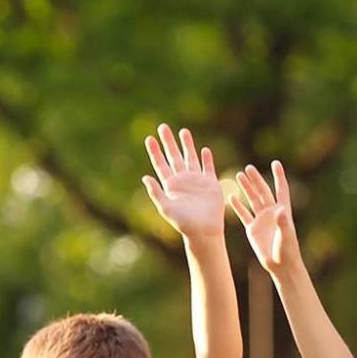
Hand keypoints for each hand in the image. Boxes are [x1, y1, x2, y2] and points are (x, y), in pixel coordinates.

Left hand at [142, 124, 225, 239]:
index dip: (155, 151)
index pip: (160, 163)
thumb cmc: (183, 223)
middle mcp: (182, 180)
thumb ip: (156, 192)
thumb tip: (145, 177)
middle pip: (174, 156)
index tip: (149, 138)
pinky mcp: (211, 183)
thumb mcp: (166, 207)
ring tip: (183, 131)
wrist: (203, 230)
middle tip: (163, 127)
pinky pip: (208, 168)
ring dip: (187, 145)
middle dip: (168, 142)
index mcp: (170, 185)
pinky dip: (207, 159)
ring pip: (190, 157)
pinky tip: (204, 150)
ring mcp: (197, 181)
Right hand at [229, 161, 304, 278]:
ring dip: (246, 189)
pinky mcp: (252, 229)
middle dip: (256, 180)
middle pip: (263, 192)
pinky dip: (238, 206)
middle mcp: (272, 212)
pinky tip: (231, 197)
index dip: (279, 176)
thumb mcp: (286, 235)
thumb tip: (281, 209)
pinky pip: (244, 215)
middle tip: (248, 168)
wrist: (280, 265)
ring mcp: (261, 220)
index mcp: (283, 210)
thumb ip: (283, 222)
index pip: (281, 189)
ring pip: (252, 200)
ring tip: (239, 176)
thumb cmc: (287, 250)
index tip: (276, 163)